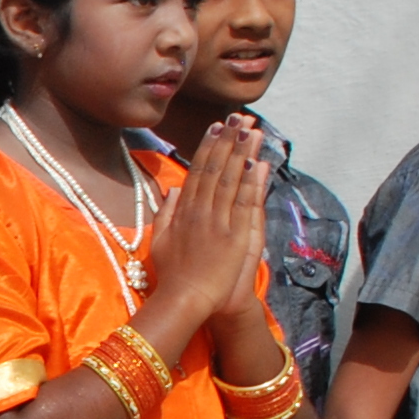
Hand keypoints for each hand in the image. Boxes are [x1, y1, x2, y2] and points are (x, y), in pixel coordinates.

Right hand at [146, 116, 268, 340]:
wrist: (184, 300)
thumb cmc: (173, 276)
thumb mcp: (160, 241)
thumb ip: (166, 213)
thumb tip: (173, 190)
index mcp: (183, 212)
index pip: (197, 172)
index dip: (208, 147)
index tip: (216, 127)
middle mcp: (200, 211)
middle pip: (215, 169)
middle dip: (227, 141)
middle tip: (238, 117)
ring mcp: (217, 222)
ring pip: (230, 179)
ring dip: (242, 152)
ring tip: (251, 129)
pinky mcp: (234, 236)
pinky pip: (243, 202)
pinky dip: (250, 181)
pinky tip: (257, 161)